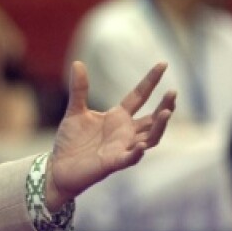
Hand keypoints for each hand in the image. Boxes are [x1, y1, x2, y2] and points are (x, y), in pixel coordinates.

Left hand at [45, 61, 175, 209]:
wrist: (58, 167)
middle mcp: (125, 132)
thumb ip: (79, 89)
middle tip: (173, 92)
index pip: (139, 96)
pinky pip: (130, 158)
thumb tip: (77, 62)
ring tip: (166, 112)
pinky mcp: (113, 163)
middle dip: (165, 106)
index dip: (151, 81)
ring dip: (159, 126)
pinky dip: (136, 152)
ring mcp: (122, 148)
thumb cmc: (70, 141)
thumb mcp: (75, 111)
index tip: (163, 64)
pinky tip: (140, 145)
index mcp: (118, 117)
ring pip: (150, 138)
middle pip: (152, 118)